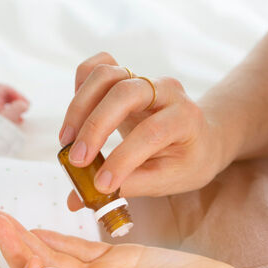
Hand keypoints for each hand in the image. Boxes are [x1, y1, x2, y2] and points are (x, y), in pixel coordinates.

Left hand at [0, 83, 29, 123]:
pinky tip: (18, 121)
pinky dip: (14, 114)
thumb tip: (24, 104)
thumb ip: (18, 108)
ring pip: (6, 104)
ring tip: (22, 114)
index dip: (14, 92)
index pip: (3, 88)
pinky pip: (6, 113)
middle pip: (5, 95)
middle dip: (16, 99)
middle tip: (25, 106)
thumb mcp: (9, 117)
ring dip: (16, 107)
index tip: (21, 102)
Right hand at [58, 52, 226, 207]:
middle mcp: (165, 90)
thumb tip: (80, 199)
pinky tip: (74, 119)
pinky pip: (97, 68)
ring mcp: (143, 79)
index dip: (123, 158)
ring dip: (79, 107)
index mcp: (185, 117)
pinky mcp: (125, 77)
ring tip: (66, 141)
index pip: (151, 132)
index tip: (101, 184)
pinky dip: (80, 88)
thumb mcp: (169, 180)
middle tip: (77, 160)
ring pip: (106, 74)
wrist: (201, 137)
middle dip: (95, 126)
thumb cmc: (187, 161)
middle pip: (125, 93)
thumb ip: (128, 186)